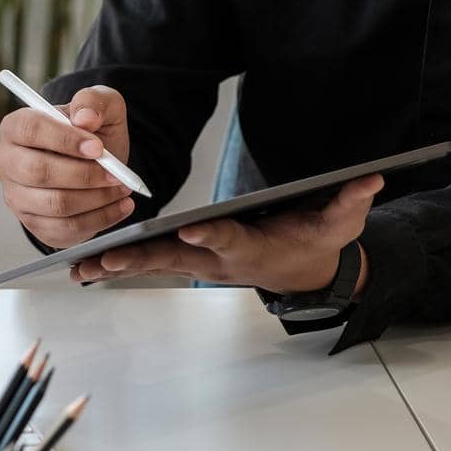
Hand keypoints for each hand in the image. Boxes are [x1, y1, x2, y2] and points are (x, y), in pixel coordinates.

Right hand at [0, 85, 135, 247]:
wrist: (94, 162)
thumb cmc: (91, 132)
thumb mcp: (100, 106)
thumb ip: (94, 102)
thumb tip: (85, 118)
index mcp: (15, 127)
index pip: (31, 130)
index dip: (65, 140)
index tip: (98, 148)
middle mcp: (6, 162)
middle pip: (38, 172)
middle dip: (84, 175)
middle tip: (116, 174)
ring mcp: (16, 197)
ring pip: (54, 204)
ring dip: (96, 199)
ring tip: (122, 188)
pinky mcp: (33, 223)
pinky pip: (65, 228)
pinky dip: (99, 219)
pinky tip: (119, 206)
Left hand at [69, 173, 383, 294]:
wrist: (302, 271)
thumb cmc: (315, 243)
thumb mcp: (339, 223)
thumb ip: (350, 202)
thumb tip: (370, 179)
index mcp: (251, 246)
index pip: (230, 239)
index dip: (212, 236)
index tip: (191, 229)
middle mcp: (217, 260)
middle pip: (175, 259)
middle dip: (141, 259)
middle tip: (107, 260)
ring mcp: (198, 263)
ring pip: (152, 265)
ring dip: (116, 268)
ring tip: (79, 270)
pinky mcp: (185, 260)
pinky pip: (145, 263)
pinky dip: (115, 267)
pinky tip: (83, 268)